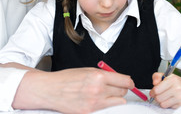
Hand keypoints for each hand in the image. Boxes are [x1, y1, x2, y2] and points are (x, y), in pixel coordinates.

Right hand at [12, 67, 133, 113]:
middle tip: (115, 87)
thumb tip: (118, 79)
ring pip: (118, 101)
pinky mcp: (90, 112)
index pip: (124, 81)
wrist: (51, 89)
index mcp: (98, 76)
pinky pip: (107, 109)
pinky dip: (106, 105)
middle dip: (121, 88)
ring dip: (115, 98)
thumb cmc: (66, 78)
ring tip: (105, 94)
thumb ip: (103, 75)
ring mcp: (95, 103)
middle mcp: (98, 89)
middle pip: (123, 91)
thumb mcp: (86, 70)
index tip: (129, 83)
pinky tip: (98, 101)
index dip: (128, 82)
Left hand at [150, 72, 180, 108]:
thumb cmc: (177, 83)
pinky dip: (169, 104)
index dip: (152, 92)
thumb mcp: (167, 76)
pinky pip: (169, 107)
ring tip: (165, 97)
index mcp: (172, 79)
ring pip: (163, 104)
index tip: (152, 93)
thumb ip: (156, 76)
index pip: (157, 89)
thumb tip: (154, 83)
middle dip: (157, 97)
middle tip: (159, 95)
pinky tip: (172, 100)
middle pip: (158, 98)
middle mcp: (177, 88)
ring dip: (162, 101)